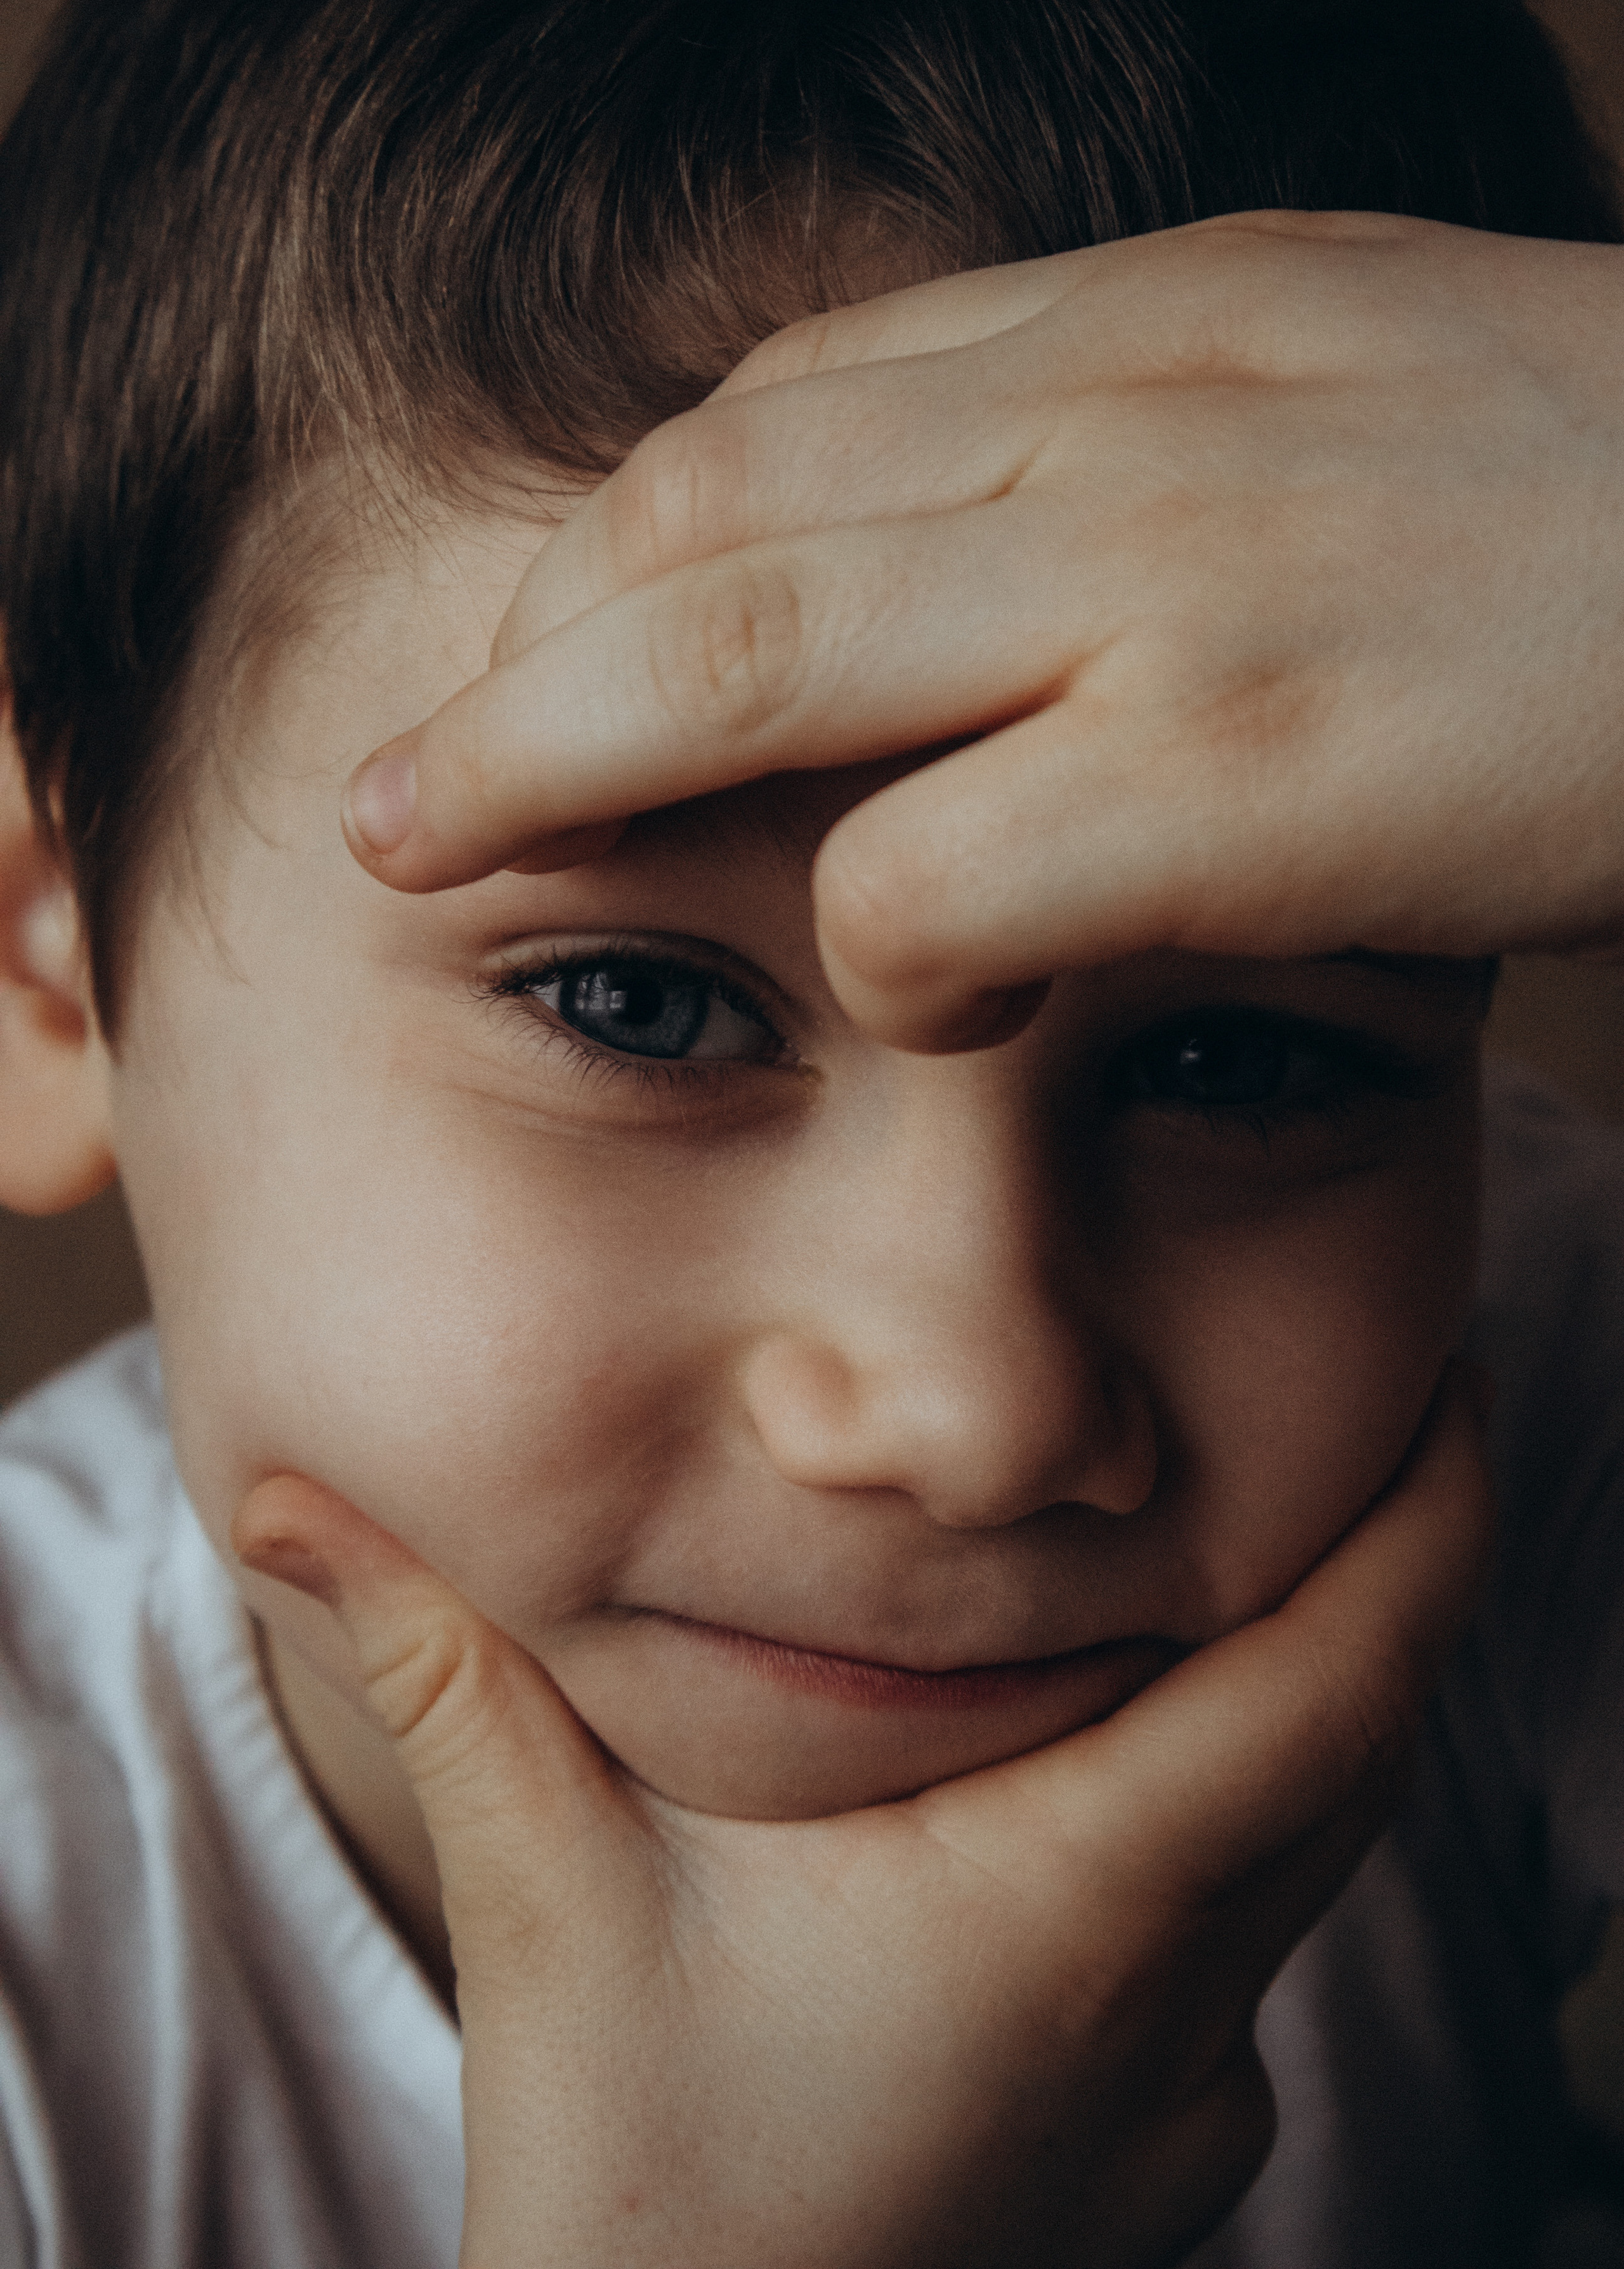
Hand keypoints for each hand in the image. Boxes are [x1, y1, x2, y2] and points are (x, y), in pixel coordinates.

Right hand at [233, 1369, 1492, 2268]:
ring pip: (1319, 1859)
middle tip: (1365, 1428)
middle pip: (1361, 1749)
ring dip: (1314, 1713)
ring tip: (1256, 1575)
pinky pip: (1255, 1962)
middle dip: (1386, 1578)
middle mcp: (1176, 1998)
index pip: (1340, 1682)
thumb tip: (296, 1502)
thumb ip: (448, 1676)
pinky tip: (1132, 1795)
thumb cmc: (638, 2191)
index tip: (1444, 1384)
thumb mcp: (550, 1900)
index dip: (1426, 1518)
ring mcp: (1187, 2099)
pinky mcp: (1163, 2164)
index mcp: (1078, 1899)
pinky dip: (1244, 1843)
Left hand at [341, 210, 1623, 1049]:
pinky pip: (939, 874)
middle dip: (506, 663)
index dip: (611, 549)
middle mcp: (1116, 424)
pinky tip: (902, 995)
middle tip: (384, 791)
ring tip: (451, 867)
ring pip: (745, 655)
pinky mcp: (1240, 771)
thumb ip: (1133, 442)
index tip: (530, 656)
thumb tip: (958, 526)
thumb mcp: (1335, 394)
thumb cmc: (1589, 512)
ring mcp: (1167, 587)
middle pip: (699, 521)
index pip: (778, 414)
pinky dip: (875, 947)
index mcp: (1141, 327)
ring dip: (565, 771)